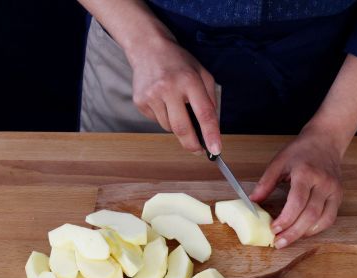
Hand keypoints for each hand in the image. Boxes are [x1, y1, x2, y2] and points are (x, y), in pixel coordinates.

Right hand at [127, 37, 220, 153]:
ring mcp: (151, 95)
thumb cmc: (179, 63)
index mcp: (189, 80)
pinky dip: (164, 117)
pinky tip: (162, 101)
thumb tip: (211, 129)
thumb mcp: (202, 74)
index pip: (203, 112)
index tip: (216, 150)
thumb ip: (210, 100)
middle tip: (200, 151)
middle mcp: (169, 88)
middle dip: (192, 144)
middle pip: (182, 127)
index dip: (210, 134)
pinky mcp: (140, 101)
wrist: (148, 48)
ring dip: (177, 125)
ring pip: (169, 127)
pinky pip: (157, 121)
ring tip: (175, 105)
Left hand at [249, 125, 345, 248]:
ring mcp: (334, 190)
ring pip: (323, 220)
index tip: (273, 229)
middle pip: (310, 215)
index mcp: (306, 173)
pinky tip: (303, 232)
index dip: (286, 219)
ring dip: (305, 234)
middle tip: (279, 242)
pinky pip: (330, 218)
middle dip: (293, 232)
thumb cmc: (300, 151)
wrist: (326, 140)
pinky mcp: (339, 196)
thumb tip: (253, 202)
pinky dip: (317, 228)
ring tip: (289, 240)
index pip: (297, 202)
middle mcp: (323, 183)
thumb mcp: (278, 162)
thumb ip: (265, 183)